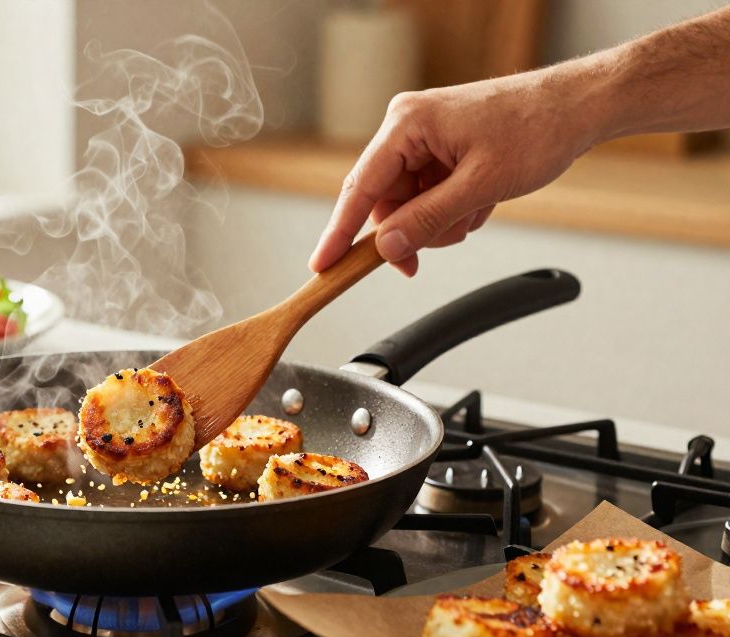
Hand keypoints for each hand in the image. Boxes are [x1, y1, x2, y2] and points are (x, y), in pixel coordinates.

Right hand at [309, 71, 599, 275]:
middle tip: (439, 246)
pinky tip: (480, 201)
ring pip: (408, 202)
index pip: (359, 187)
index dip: (338, 232)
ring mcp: (424, 137)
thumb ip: (428, 219)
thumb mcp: (481, 186)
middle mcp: (407, 126)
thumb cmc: (538, 128)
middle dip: (412, 229)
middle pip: (385, 200)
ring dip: (438, 220)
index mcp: (407, 123)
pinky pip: (427, 193)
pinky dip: (451, 208)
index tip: (322, 265)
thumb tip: (387, 246)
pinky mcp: (440, 147)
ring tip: (476, 211)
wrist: (579, 106)